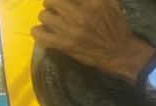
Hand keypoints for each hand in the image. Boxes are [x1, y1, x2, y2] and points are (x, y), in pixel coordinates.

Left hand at [31, 0, 154, 83]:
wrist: (117, 51)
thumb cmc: (115, 26)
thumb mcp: (110, 3)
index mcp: (93, 2)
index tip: (62, 2)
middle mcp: (80, 13)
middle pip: (52, 1)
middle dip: (50, 3)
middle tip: (53, 8)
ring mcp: (70, 29)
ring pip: (44, 16)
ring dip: (45, 17)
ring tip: (49, 21)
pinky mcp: (64, 44)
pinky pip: (41, 35)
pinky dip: (37, 32)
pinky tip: (40, 32)